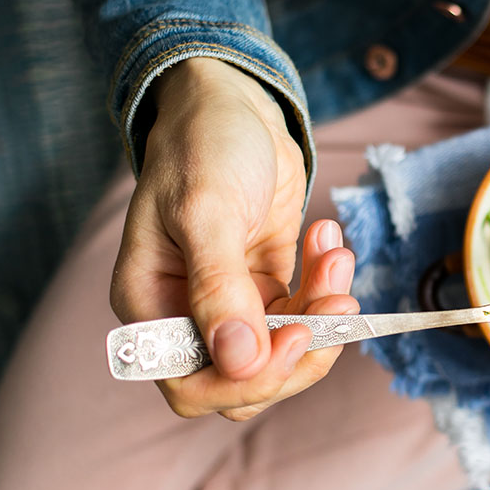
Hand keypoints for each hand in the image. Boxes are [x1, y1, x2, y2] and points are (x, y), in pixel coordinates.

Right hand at [110, 57, 356, 419]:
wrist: (234, 103)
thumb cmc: (203, 145)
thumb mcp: (206, 210)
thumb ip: (219, 288)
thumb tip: (240, 361)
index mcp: (150, 304)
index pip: (192, 386)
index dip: (248, 379)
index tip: (296, 335)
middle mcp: (187, 313)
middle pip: (247, 380)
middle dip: (300, 349)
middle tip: (338, 304)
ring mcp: (231, 302)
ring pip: (283, 349)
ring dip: (323, 312)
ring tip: (335, 255)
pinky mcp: (268, 283)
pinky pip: (305, 312)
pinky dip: (327, 286)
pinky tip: (328, 238)